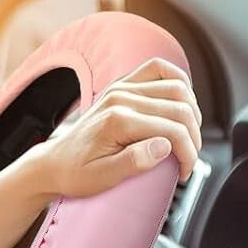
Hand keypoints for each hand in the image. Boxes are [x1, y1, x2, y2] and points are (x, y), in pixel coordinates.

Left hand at [25, 57, 201, 200]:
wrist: (54, 164)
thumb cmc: (76, 173)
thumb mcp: (103, 177)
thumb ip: (134, 162)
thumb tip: (164, 147)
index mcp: (117, 120)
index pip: (172, 131)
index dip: (188, 154)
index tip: (185, 172)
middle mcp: (121, 97)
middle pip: (180, 107)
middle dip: (194, 136)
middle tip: (189, 159)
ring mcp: (122, 87)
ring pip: (177, 87)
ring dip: (192, 112)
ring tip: (189, 137)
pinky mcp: (122, 85)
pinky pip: (158, 70)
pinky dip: (178, 82)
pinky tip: (183, 103)